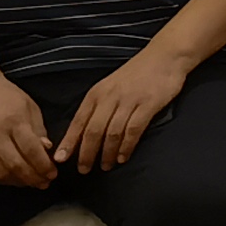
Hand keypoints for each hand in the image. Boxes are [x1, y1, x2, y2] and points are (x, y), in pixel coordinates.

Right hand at [0, 71, 56, 187]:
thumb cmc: (5, 95)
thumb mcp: (29, 106)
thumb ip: (38, 130)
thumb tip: (48, 150)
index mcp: (14, 122)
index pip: (31, 150)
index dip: (44, 165)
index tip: (54, 173)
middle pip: (16, 166)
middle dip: (34, 178)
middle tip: (45, 183)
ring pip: (1, 173)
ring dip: (19, 182)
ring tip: (32, 183)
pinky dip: (3, 179)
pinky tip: (14, 179)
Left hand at [56, 45, 193, 172]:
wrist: (165, 56)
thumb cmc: (137, 73)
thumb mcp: (110, 86)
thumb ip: (98, 107)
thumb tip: (84, 134)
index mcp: (97, 93)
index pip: (78, 121)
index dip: (69, 142)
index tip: (60, 159)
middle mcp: (110, 97)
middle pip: (93, 131)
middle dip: (86, 153)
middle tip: (83, 170)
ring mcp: (129, 101)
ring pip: (112, 133)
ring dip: (107, 153)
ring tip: (105, 166)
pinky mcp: (148, 104)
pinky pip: (133, 130)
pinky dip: (126, 146)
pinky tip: (123, 157)